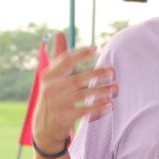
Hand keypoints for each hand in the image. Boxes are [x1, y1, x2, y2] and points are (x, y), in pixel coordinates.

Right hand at [32, 32, 116, 151]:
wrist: (44, 126)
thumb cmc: (52, 94)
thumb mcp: (51, 76)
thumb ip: (58, 55)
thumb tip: (59, 32)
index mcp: (48, 76)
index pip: (65, 62)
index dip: (80, 54)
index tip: (96, 48)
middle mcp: (50, 89)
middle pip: (76, 79)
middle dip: (96, 75)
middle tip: (112, 72)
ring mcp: (56, 104)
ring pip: (82, 96)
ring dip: (100, 92)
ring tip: (115, 89)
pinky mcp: (63, 118)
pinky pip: (83, 112)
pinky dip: (97, 108)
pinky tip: (109, 105)